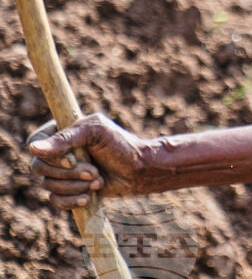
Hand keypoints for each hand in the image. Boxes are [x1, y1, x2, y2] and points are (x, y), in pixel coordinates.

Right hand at [28, 113, 151, 208]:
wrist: (139, 171)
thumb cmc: (121, 145)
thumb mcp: (96, 132)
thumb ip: (65, 138)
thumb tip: (32, 148)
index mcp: (62, 130)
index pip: (35, 141)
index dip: (50, 155)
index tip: (72, 160)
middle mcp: (58, 150)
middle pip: (39, 167)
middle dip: (69, 173)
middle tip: (95, 171)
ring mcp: (62, 170)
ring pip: (48, 184)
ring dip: (75, 186)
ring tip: (98, 180)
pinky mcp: (69, 188)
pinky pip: (55, 200)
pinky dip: (71, 200)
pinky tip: (88, 197)